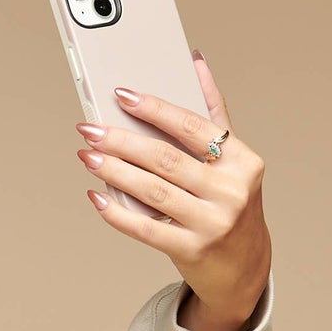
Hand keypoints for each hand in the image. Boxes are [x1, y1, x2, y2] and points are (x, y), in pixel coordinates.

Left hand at [74, 50, 270, 330]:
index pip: (193, 127)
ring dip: (114, 171)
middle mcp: (231, 191)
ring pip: (153, 191)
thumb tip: (195, 62)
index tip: (122, 95)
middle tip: (89, 129)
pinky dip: (118, 213)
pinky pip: (146, 228)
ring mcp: (212, 223)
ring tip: (88, 156)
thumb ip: (214, 114)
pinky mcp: (192, 250)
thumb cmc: (230, 205)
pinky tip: (97, 197)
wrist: (244, 268)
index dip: (155, 109)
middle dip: (122, 141)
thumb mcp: (232, 162)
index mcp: (242, 160)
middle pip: (166, 159)